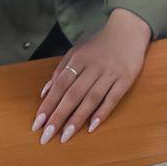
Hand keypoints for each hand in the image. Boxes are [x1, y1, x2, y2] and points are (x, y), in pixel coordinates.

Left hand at [30, 9, 151, 143]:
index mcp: (78, 59)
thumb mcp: (77, 51)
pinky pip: (113, 98)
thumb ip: (60, 71)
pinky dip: (103, 112)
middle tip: (47, 136)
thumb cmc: (99, 45)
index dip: (48, 105)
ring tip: (65, 136)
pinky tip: (92, 126)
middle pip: (73, 94)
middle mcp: (93, 66)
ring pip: (91, 99)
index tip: (38, 123)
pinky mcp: (126, 79)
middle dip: (59, 116)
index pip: (60, 86)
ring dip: (77, 119)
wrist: (129, 30)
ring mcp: (110, 73)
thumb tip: (45, 93)